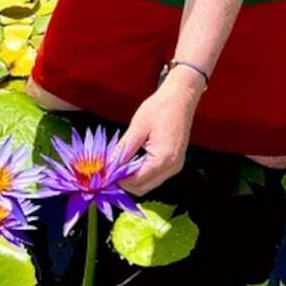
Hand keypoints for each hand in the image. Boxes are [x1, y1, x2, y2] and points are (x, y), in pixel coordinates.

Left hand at [117, 71, 203, 195]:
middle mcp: (172, 167)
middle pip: (143, 187)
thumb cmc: (160, 108)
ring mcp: (175, 166)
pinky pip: (155, 175)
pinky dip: (141, 172)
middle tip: (108, 171)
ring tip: (117, 165)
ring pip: (149, 183)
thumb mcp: (137, 128)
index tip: (104, 174)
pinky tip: (130, 161)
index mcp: (164, 158)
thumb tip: (109, 165)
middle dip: (124, 182)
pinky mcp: (174, 162)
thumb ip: (123, 149)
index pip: (137, 181)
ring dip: (132, 178)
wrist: (180, 98)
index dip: (119, 180)